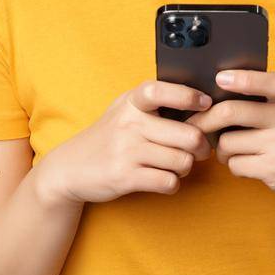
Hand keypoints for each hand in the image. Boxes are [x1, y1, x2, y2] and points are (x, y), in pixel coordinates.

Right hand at [35, 80, 213, 207]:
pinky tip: (163, 179)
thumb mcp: (125, 111)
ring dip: (186, 168)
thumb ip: (155, 104)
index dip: (188, 96)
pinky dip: (172, 184)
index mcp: (131, 103)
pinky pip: (168, 182)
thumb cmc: (110, 137)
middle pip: (189, 136)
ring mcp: (126, 151)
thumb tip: (205, 103)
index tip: (205, 104)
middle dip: (201, 147)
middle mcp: (129, 124)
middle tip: (199, 151)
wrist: (68, 169)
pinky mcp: (124, 177)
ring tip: (176, 166)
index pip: (159, 91)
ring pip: (183, 161)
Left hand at [185, 69, 274, 210]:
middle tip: (193, 124)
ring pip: (227, 142)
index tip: (220, 79)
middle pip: (232, 112)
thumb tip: (210, 97)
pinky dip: (234, 166)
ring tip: (236, 151)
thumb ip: (261, 101)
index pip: (270, 82)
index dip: (243, 79)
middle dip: (204, 120)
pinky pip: (235, 164)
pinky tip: (249, 165)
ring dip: (222, 150)